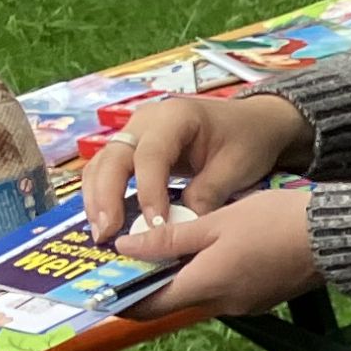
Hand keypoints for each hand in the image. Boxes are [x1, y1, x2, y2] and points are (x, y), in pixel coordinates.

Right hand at [82, 92, 306, 247]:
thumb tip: (179, 230)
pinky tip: (106, 221)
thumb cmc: (247, 140)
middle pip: (113, 157)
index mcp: (175, 117)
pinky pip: (108, 170)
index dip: (148, 192)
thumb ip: (207, 194)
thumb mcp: (235, 167)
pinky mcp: (131, 148)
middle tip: (107, 234)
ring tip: (102, 234)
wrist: (253, 122)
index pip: (151, 156)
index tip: (154, 226)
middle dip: (106, 197)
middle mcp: (146, 120)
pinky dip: (103, 194)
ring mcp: (134, 132)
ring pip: (102, 164)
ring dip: (97, 199)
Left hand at [115, 185, 321, 317]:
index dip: (119, 297)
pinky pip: (224, 286)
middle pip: (172, 297)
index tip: (99, 281)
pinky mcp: (263, 295)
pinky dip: (208, 270)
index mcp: (205, 287)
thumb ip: (168, 238)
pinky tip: (210, 245)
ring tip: (169, 239)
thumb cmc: (274, 223)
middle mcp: (222, 304)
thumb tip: (124, 249)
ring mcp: (245, 303)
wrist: (336, 236)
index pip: (147, 307)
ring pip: (199, 289)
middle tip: (130, 248)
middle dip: (150, 277)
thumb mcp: (217, 222)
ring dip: (181, 270)